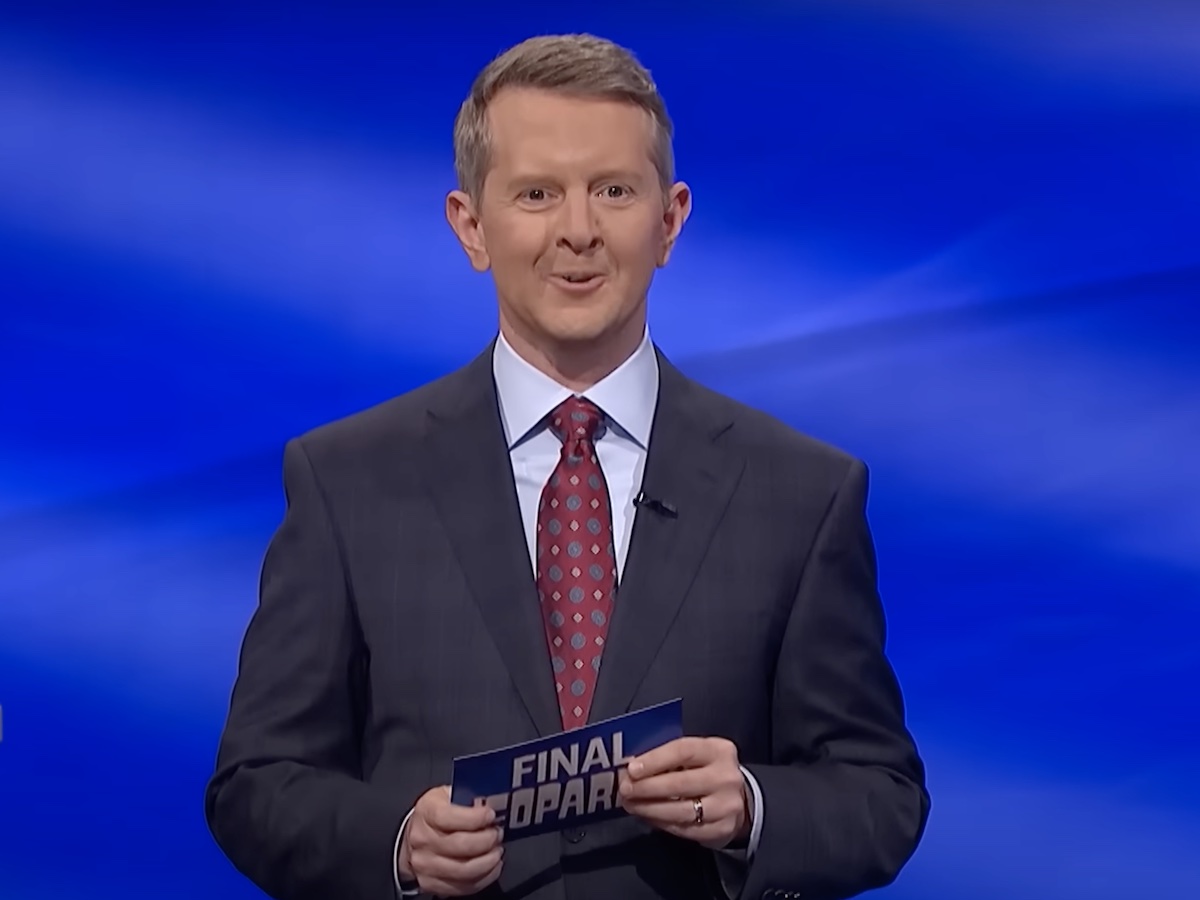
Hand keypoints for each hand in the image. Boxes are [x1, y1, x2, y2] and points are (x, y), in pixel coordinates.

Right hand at [398, 786, 503, 896]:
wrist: (414, 839)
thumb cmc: (436, 815)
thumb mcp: (448, 796)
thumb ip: (468, 798)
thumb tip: (491, 804)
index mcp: (426, 811)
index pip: (448, 817)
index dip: (474, 817)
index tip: (490, 815)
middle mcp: (422, 839)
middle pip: (460, 845)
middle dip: (487, 840)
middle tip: (497, 834)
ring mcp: (425, 864)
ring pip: (464, 870)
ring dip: (488, 862)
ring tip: (497, 851)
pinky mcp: (431, 883)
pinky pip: (464, 886)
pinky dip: (484, 878)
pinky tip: (492, 867)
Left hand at [618, 737, 750, 849]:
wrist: (739, 800)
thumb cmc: (706, 771)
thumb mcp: (695, 756)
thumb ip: (668, 758)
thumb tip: (631, 769)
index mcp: (718, 750)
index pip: (683, 751)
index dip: (655, 760)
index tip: (631, 769)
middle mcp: (726, 776)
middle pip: (680, 783)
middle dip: (647, 787)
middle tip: (625, 790)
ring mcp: (727, 805)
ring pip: (681, 810)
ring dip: (650, 809)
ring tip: (631, 805)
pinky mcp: (723, 829)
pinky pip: (686, 829)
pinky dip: (663, 824)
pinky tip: (648, 818)